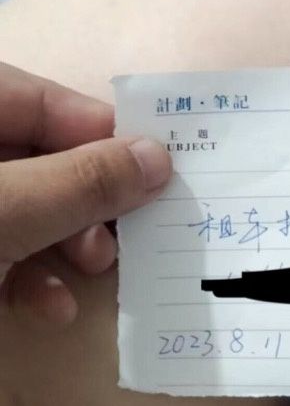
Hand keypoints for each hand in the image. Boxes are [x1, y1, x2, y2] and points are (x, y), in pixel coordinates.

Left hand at [0, 64, 170, 325]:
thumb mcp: (8, 210)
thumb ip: (82, 182)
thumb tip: (158, 157)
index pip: (38, 97)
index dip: (98, 129)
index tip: (153, 165)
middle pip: (37, 158)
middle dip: (87, 198)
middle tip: (129, 227)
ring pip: (24, 209)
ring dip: (69, 242)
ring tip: (96, 268)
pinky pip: (0, 252)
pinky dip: (29, 279)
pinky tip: (50, 308)